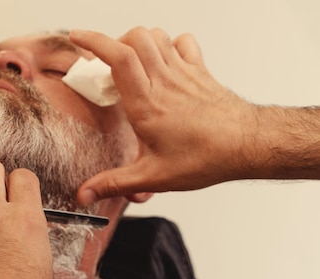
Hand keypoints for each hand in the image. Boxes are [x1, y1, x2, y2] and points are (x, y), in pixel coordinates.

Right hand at [69, 28, 258, 204]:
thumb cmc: (206, 157)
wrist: (248, 145)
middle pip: (135, 38)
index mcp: (147, 103)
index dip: (93, 41)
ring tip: (128, 63)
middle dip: (112, 42)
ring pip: (156, 36)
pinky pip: (182, 42)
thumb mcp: (152, 176)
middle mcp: (164, 81)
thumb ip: (114, 183)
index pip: (118, 57)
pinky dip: (168, 44)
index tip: (77, 38)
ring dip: (137, 42)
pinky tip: (162, 62)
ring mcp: (183, 72)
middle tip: (102, 65)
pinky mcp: (199, 71)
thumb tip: (85, 194)